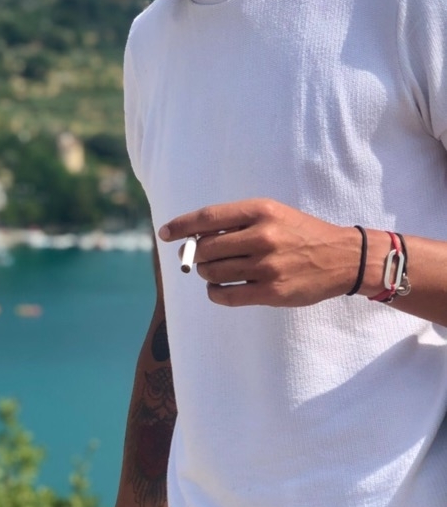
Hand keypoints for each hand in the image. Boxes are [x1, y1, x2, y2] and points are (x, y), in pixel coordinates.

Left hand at [158, 198, 360, 306]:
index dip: (181, 225)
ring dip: (206, 274)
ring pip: (213, 273)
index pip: (208, 217)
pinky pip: (226, 296)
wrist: (342, 257)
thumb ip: (236, 221)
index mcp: (260, 211)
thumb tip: (194, 237)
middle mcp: (262, 236)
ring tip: (215, 271)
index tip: (165, 233)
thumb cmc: (299, 232)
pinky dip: (215, 293)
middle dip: (195, 255)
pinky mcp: (272, 292)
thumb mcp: (272, 213)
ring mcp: (267, 266)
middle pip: (206, 248)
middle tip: (196, 258)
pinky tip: (219, 289)